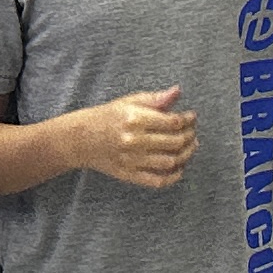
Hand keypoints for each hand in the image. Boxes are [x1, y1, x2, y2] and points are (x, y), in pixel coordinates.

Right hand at [73, 87, 194, 189]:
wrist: (80, 139)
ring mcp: (131, 160)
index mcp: (135, 119)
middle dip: (189, 136)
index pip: (172, 122)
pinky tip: (179, 168)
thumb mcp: (129, 101)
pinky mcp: (128, 175)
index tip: (192, 117)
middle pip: (174, 142)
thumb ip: (155, 99)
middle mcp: (133, 141)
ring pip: (169, 162)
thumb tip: (177, 91)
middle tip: (192, 132)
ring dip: (185, 155)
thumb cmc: (107, 117)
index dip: (188, 119)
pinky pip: (156, 181)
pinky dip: (172, 177)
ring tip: (190, 147)